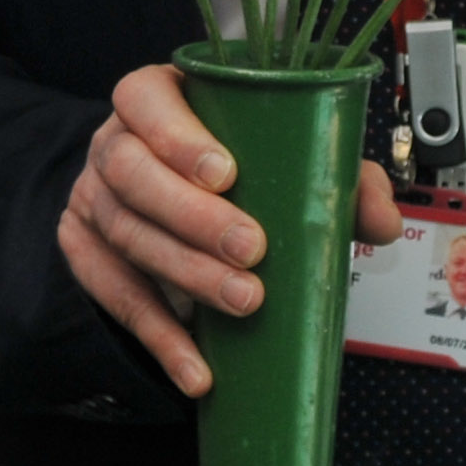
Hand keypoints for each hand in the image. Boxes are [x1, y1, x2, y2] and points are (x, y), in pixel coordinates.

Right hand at [61, 62, 404, 395]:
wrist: (168, 201)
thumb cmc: (233, 168)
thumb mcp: (285, 155)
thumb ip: (334, 175)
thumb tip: (379, 220)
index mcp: (157, 101)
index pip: (144, 98)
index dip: (177, 135)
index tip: (226, 174)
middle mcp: (114, 144)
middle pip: (131, 171)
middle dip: (192, 215)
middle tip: (251, 250)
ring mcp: (93, 197)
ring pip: (126, 233)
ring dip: (186, 273)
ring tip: (244, 302)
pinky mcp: (85, 252)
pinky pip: (115, 296)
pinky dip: (159, 337)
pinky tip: (196, 367)